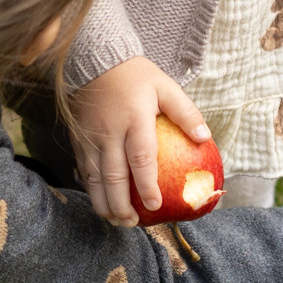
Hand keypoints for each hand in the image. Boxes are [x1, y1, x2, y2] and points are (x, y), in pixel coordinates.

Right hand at [69, 58, 210, 225]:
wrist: (94, 59)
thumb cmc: (135, 75)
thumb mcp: (164, 86)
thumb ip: (185, 112)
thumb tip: (204, 137)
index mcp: (134, 120)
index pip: (140, 158)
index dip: (146, 184)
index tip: (154, 205)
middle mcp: (109, 133)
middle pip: (113, 176)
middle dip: (121, 204)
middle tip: (132, 223)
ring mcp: (90, 138)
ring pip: (94, 178)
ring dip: (104, 203)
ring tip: (116, 220)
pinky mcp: (79, 140)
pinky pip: (83, 170)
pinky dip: (91, 190)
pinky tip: (101, 202)